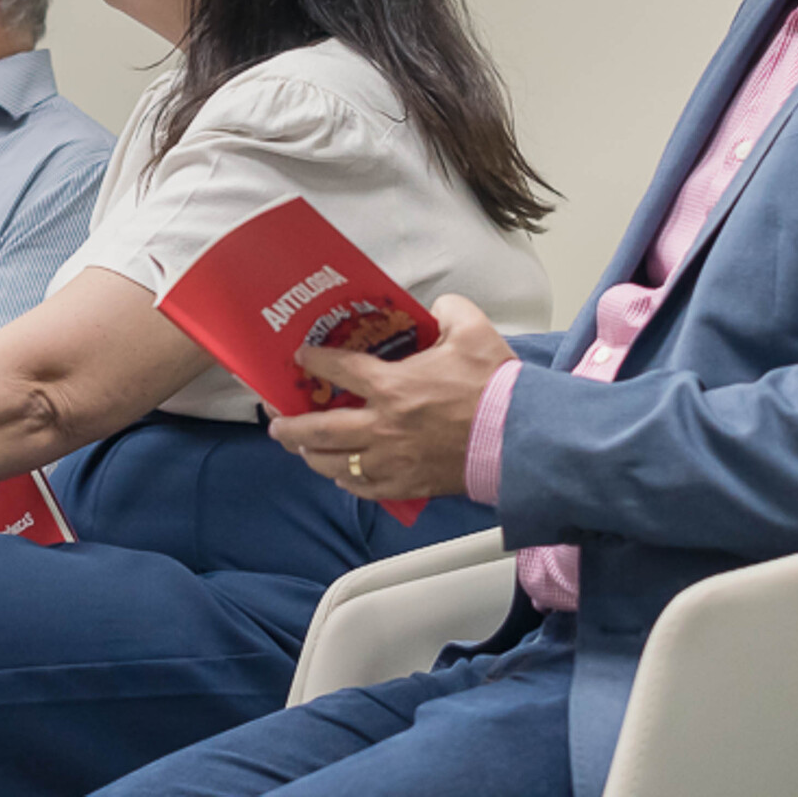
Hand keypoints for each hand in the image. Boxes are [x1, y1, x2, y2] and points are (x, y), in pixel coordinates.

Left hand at [267, 295, 514, 500]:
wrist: (520, 436)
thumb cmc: (495, 387)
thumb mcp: (472, 330)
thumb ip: (447, 310)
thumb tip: (436, 307)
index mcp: (393, 386)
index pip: (339, 370)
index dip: (315, 361)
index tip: (302, 357)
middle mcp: (383, 426)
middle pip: (321, 431)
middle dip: (292, 427)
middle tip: (277, 423)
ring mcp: (393, 460)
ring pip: (337, 465)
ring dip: (314, 457)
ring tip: (303, 450)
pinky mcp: (409, 484)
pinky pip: (365, 489)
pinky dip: (348, 483)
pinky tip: (342, 476)